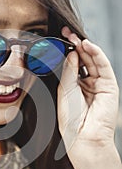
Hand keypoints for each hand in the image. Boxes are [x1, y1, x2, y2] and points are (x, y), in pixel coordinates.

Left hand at [58, 26, 118, 157]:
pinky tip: (87, 45)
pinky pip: (103, 66)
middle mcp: (87, 83)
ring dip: (85, 47)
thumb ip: (69, 71)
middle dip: (75, 46)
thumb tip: (71, 53)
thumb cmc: (71, 117)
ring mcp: (99, 84)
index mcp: (75, 86)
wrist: (83, 136)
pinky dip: (96, 54)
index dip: (67, 51)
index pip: (72, 64)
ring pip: (93, 61)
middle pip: (82, 59)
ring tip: (75, 37)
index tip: (58, 38)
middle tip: (66, 33)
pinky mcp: (110, 85)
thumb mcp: (65, 90)